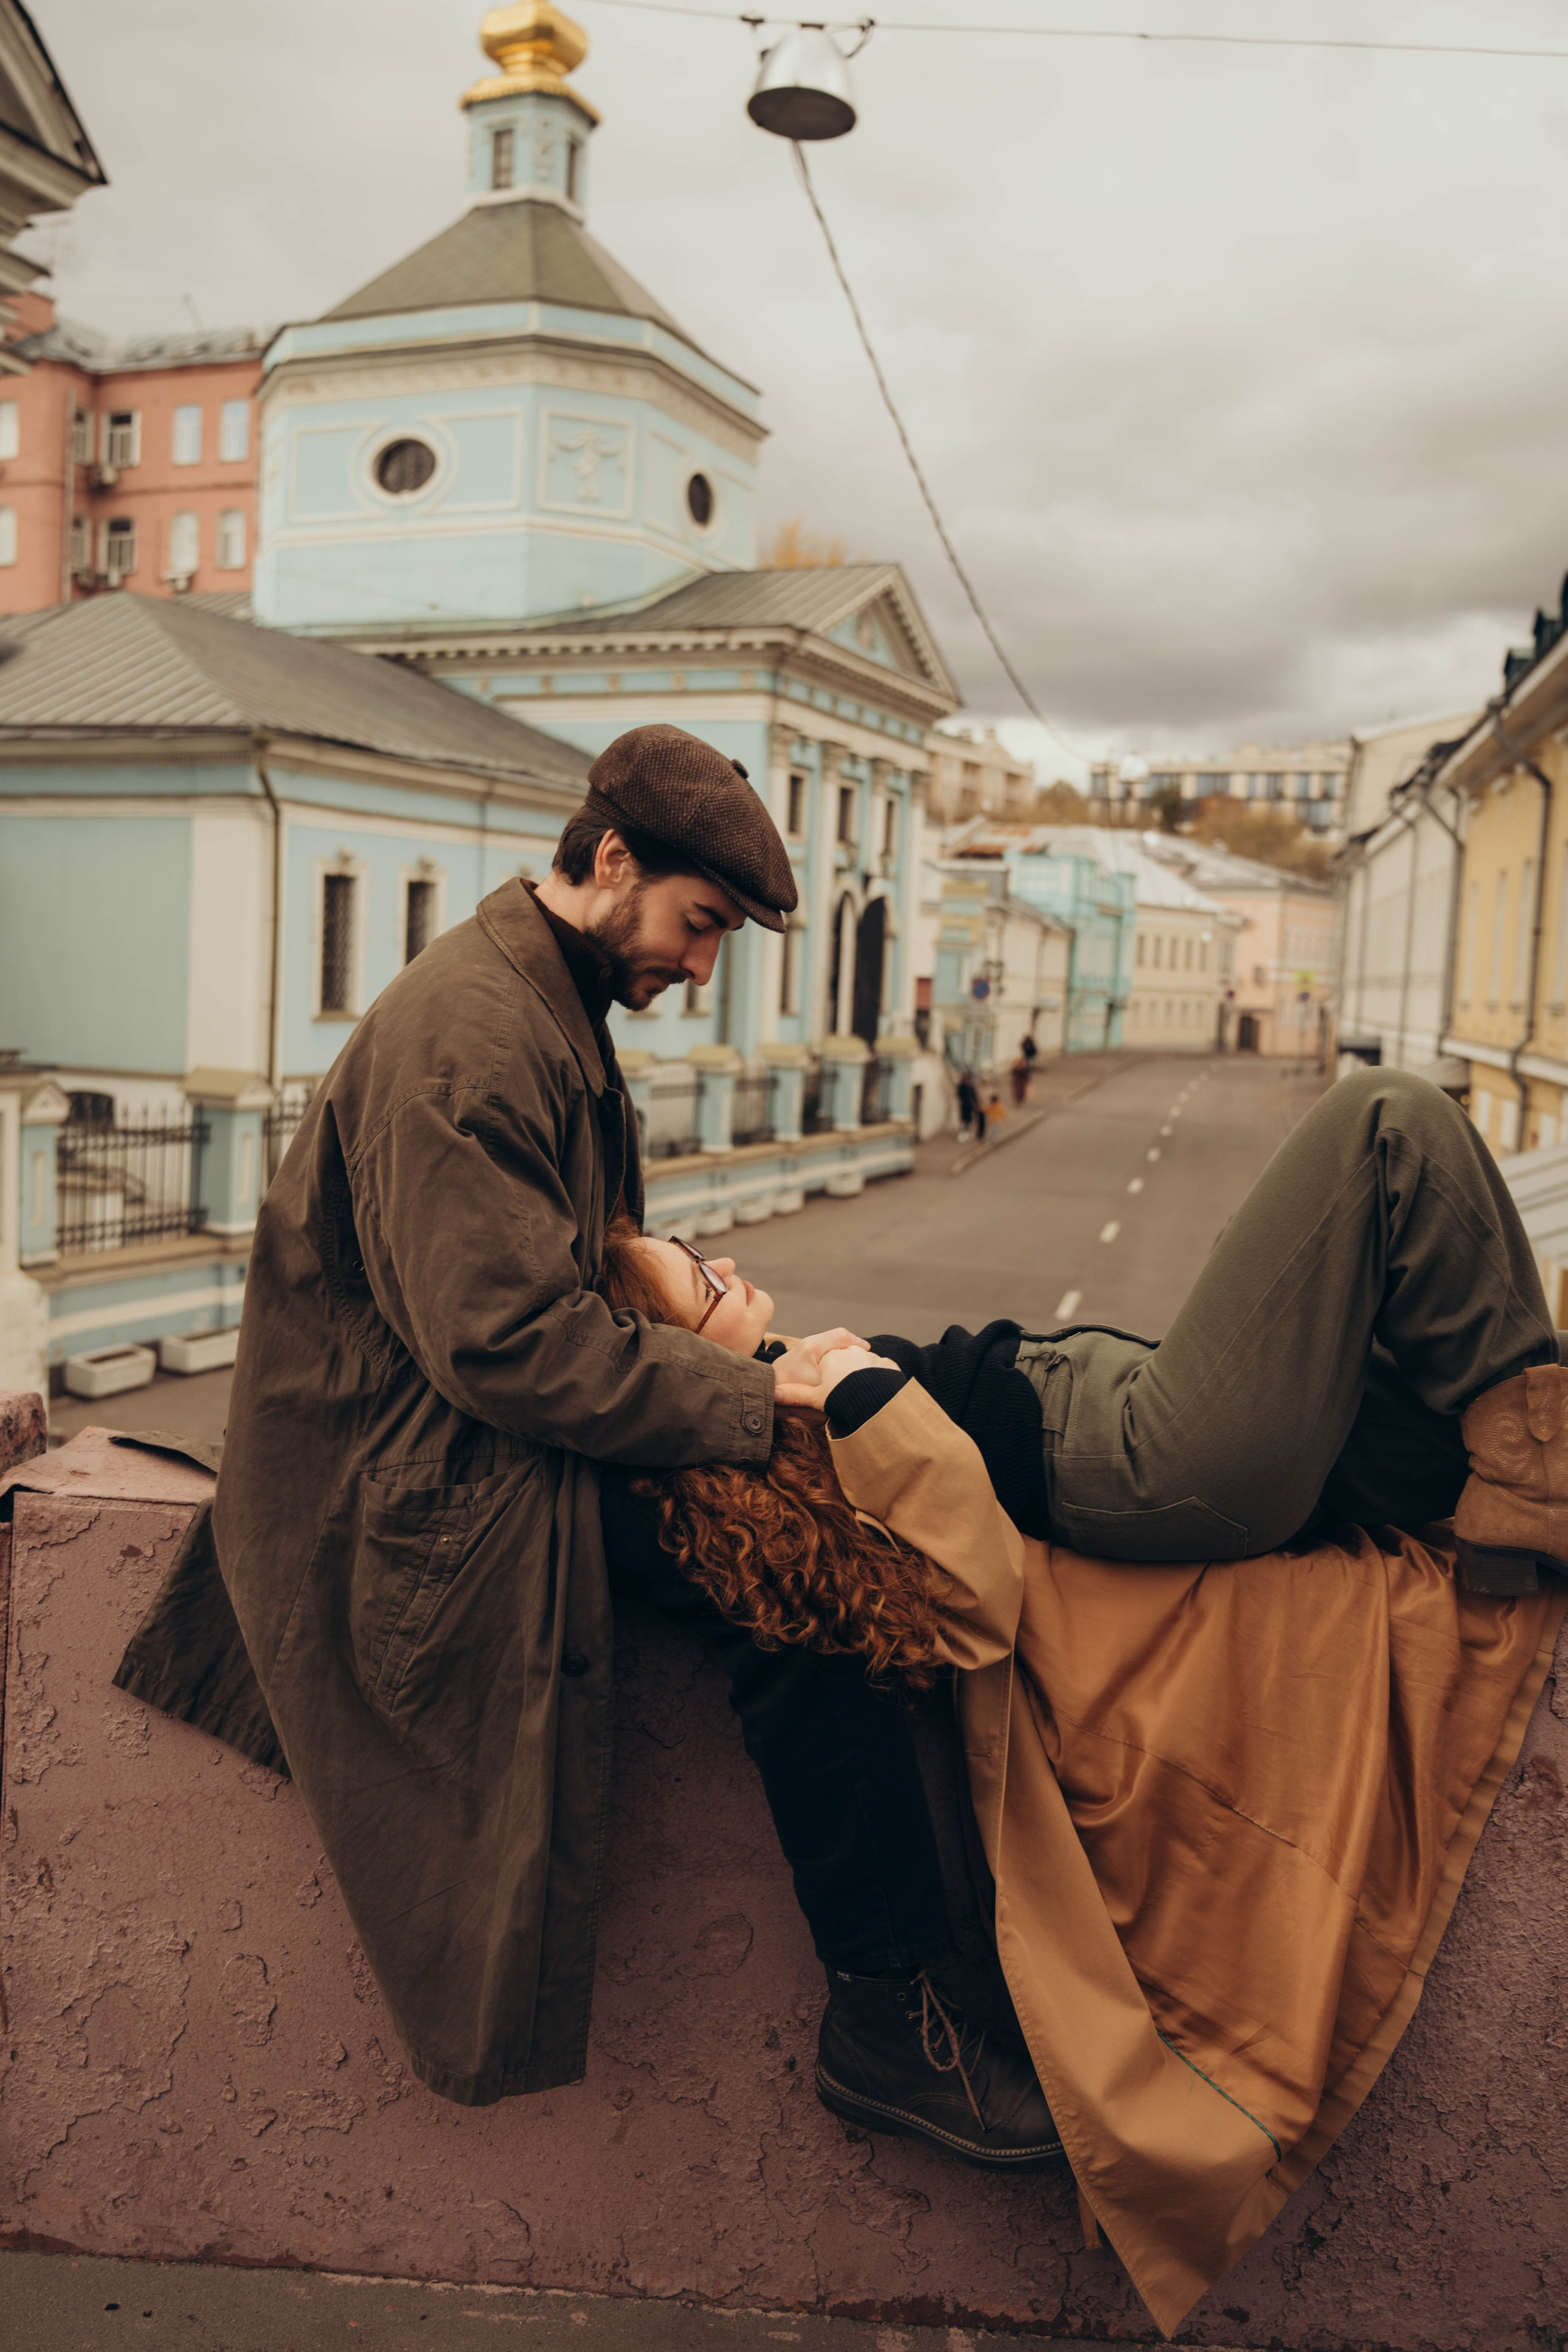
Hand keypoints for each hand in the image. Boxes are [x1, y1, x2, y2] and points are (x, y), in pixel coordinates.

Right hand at [773, 1332, 899, 1409]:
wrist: (874, 1405)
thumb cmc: (840, 1400)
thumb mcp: (813, 1398)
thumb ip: (794, 1394)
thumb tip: (772, 1394)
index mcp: (832, 1356)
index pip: (827, 1359)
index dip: (826, 1373)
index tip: (828, 1386)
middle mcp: (852, 1352)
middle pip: (846, 1360)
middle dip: (845, 1372)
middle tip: (845, 1392)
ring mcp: (872, 1357)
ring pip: (865, 1364)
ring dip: (863, 1375)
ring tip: (861, 1394)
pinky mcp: (889, 1366)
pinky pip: (882, 1370)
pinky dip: (879, 1379)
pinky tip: (876, 1392)